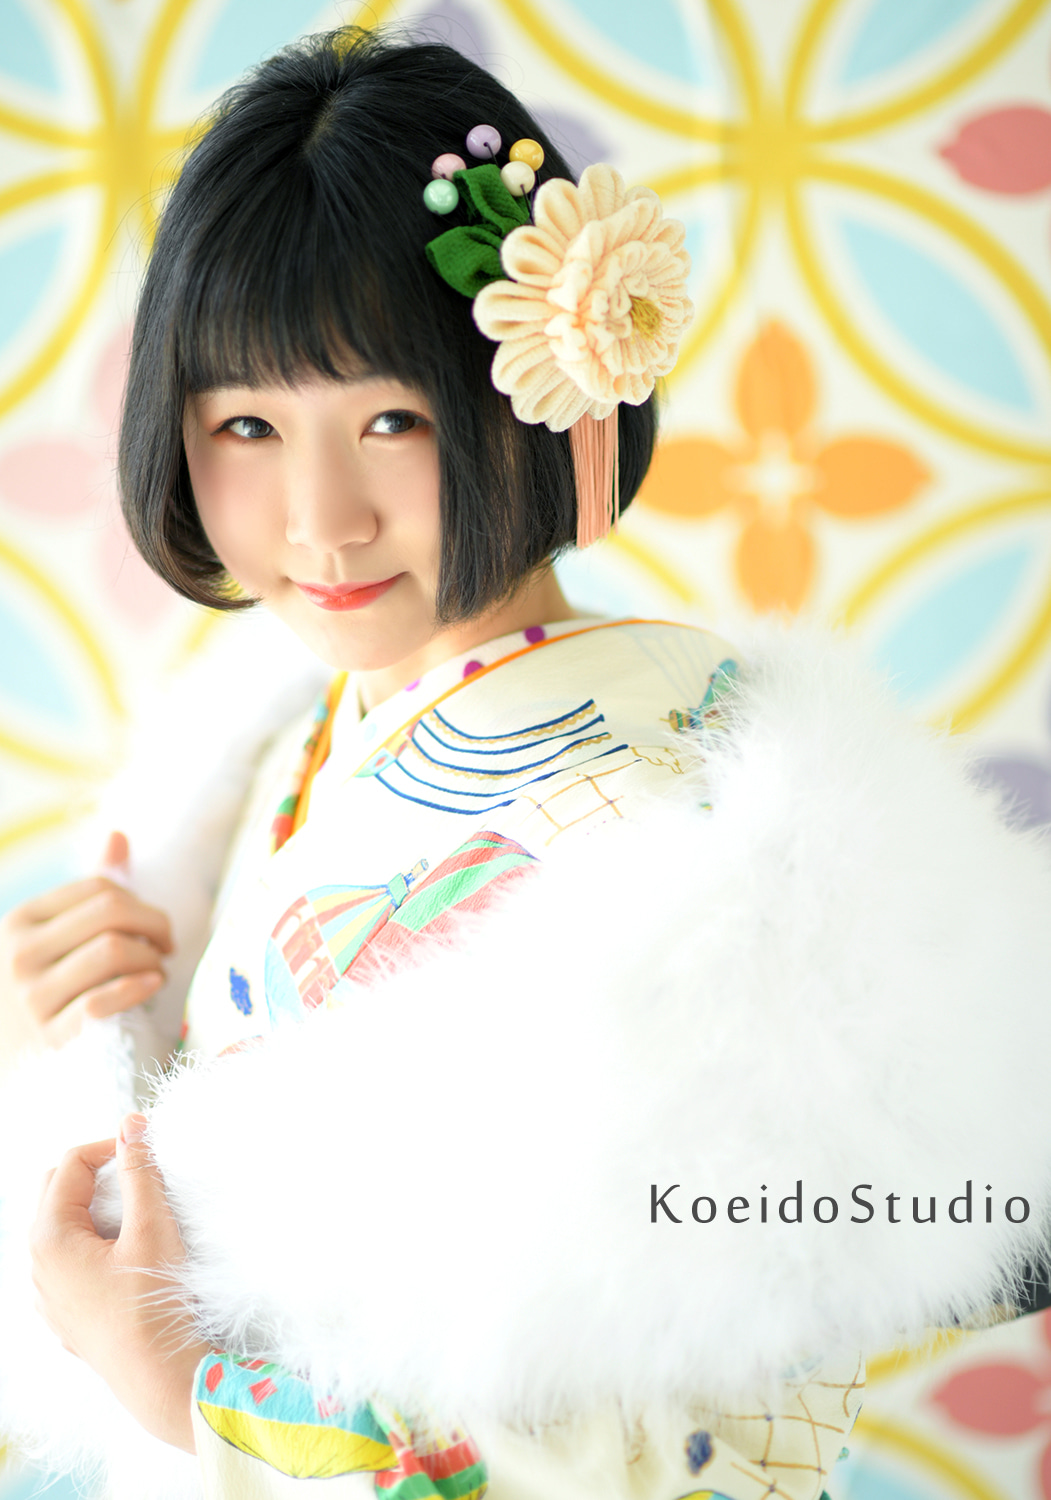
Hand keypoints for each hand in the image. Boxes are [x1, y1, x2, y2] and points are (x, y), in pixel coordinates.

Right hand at [0, 832, 173, 1048]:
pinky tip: (151, 986)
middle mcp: (21, 953)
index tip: (154, 926)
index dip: (141, 903)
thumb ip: (88, 890)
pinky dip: (138, 988)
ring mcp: (33, 997)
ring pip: (113, 952)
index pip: (101, 888)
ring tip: (158, 970)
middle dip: (155, 924)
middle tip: (166, 946)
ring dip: (151, 959)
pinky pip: (103, 1001)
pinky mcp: (50, 1037)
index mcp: (22, 920)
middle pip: (111, 913)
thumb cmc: (41, 986)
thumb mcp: (52, 934)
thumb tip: (119, 835)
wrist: (4, 1054)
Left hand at [31, 1114, 208, 1452]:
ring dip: (94, 1209)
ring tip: (137, 1216)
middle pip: (55, 1191)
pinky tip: (126, 1257)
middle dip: (95, 1174)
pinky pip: (68, 1263)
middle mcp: (37, 1265)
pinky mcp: (64, 1316)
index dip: (109, 1146)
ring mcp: (47, 1295)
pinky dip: (93, 1244)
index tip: (145, 1148)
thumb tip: (132, 1125)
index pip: (70, 1163)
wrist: (157, 1377)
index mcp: (49, 1237)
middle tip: (138, 1175)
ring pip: (61, 1228)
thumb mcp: (151, 1226)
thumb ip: (140, 1170)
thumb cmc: (152, 1303)